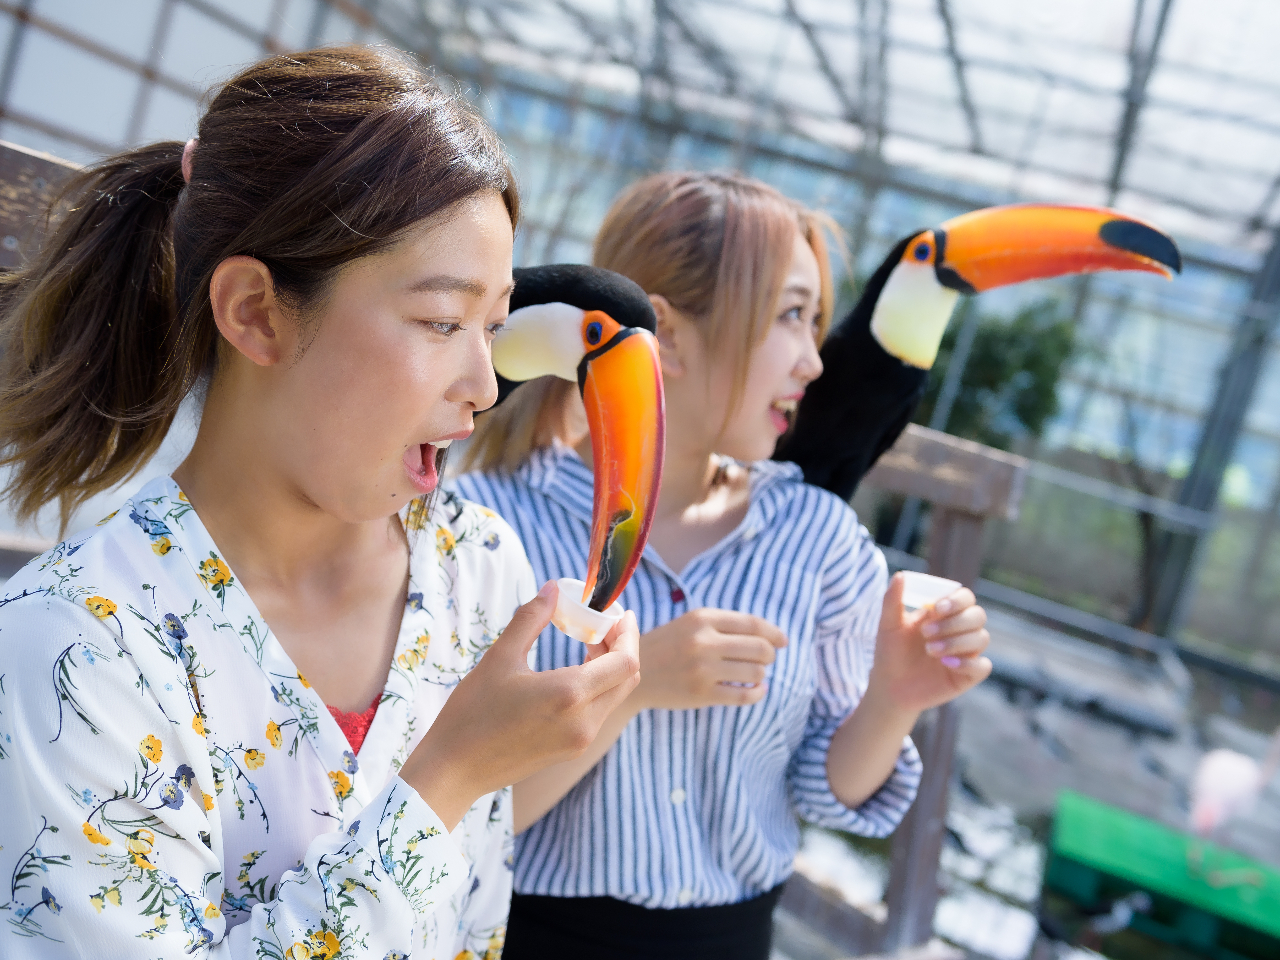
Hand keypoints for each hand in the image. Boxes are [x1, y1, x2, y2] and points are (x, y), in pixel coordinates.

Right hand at [401, 580, 640, 829]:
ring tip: (588, 641)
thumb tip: (552, 589)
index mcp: (570, 695)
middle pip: (627, 678)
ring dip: (611, 667)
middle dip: (623, 646)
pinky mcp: (571, 750)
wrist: (454, 771)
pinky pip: (599, 712)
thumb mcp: (500, 657)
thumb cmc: (472, 712)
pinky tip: (575, 671)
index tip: (619, 612)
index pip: (626, 661)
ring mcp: (580, 740)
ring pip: (615, 696)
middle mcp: (584, 721)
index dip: (628, 633)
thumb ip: (531, 619)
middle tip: (604, 623)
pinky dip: (598, 686)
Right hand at [629, 608, 787, 710]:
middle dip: (770, 655)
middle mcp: (703, 641)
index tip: (783, 641)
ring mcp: (702, 669)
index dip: (774, 633)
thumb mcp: (692, 623)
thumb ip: (726, 625)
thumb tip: (772, 636)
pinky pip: (744, 695)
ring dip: (761, 674)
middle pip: (760, 648)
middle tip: (767, 659)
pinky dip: (758, 693)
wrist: (635, 671)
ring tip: (754, 674)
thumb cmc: (670, 645)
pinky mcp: (701, 694)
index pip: (753, 624)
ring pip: (755, 672)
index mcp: (702, 618)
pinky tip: (756, 690)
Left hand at [868, 572, 991, 715]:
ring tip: (930, 650)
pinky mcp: (968, 675)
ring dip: (956, 642)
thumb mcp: (888, 625)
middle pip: (978, 615)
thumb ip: (893, 600)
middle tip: (927, 632)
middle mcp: (960, 631)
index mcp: (944, 614)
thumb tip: (899, 575)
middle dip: (954, 622)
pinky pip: (983, 666)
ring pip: (982, 638)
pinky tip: (946, 664)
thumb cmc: (889, 652)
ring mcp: (966, 653)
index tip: (935, 608)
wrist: (889, 686)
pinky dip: (968, 663)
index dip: (956, 600)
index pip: (964, 597)